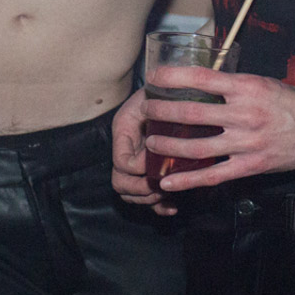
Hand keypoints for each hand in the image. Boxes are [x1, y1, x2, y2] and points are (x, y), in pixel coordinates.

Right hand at [110, 89, 176, 214]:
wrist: (170, 88)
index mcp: (123, 132)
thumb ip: (155, 111)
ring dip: (149, 199)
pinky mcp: (151, 171)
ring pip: (131, 194)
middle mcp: (126, 150)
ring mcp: (136, 164)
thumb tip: (159, 137)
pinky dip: (159, 207)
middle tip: (161, 185)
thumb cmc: (163, 89)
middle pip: (121, 184)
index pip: (122, 162)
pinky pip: (148, 198)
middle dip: (141, 189)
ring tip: (168, 193)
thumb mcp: (155, 93)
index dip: (138, 166)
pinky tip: (173, 206)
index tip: (156, 157)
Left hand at [137, 65, 294, 189]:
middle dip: (161, 112)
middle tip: (144, 110)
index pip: (201, 78)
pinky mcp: (250, 165)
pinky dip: (187, 180)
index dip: (172, 77)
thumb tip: (202, 81)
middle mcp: (244, 114)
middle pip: (191, 113)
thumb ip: (233, 85)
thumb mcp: (262, 83)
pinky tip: (168, 180)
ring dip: (168, 145)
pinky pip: (213, 175)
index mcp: (246, 87)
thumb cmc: (292, 103)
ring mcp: (247, 142)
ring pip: (197, 146)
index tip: (153, 77)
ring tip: (150, 142)